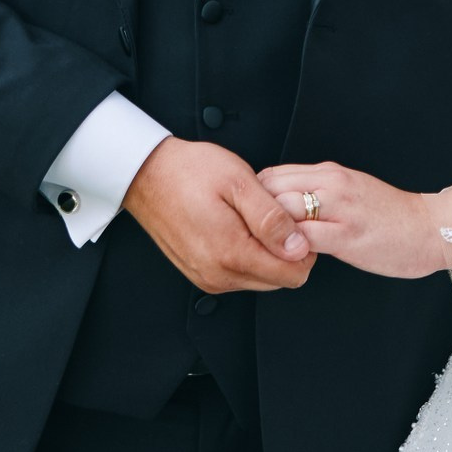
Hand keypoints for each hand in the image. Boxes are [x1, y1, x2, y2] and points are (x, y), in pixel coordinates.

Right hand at [123, 138, 313, 294]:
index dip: (304, 247)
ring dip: (266, 252)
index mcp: (231, 253)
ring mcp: (208, 278)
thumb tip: (299, 247)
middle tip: (271, 214)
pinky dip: (247, 254)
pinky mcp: (201, 275)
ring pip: (261, 278)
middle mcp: (218, 275)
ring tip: (250, 217)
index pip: (292, 274)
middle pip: (279, 279)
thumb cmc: (189, 172)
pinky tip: (236, 226)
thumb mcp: (239, 182)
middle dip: (285, 250)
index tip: (294, 221)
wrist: (147, 174)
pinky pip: (239, 274)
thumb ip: (272, 218)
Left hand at [258, 161, 448, 279]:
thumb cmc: (390, 216)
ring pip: (283, 208)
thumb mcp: (349, 191)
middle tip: (253, 234)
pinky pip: (303, 237)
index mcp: (330, 172)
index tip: (252, 215)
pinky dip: (289, 247)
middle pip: (271, 188)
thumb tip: (282, 202)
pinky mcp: (347, 235)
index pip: (274, 173)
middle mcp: (332, 183)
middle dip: (255, 212)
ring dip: (269, 230)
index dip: (256, 196)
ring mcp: (339, 208)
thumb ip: (318, 192)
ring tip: (268, 247)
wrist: (429, 229)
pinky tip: (290, 257)